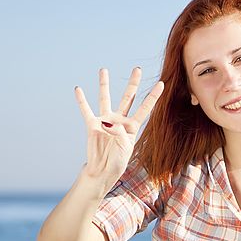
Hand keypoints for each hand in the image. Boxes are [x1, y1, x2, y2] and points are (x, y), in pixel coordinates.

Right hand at [74, 67, 163, 181]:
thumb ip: (119, 134)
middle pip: (128, 97)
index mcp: (132, 126)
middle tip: (138, 69)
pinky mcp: (93, 125)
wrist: (102, 171)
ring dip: (104, 84)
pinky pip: (86, 111)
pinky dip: (82, 101)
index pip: (145, 108)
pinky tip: (78, 89)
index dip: (153, 96)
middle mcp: (119, 120)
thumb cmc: (117, 161)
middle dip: (133, 83)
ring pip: (105, 98)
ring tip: (103, 70)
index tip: (161, 83)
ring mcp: (105, 121)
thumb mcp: (124, 149)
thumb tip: (107, 123)